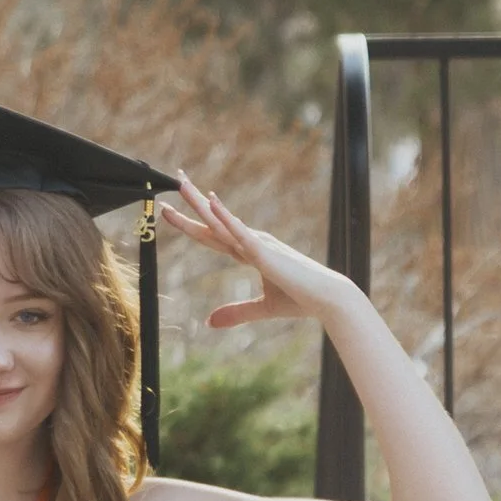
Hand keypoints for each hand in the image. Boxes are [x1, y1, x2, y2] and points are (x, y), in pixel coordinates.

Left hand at [159, 172, 361, 328]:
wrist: (327, 300)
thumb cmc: (301, 299)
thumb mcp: (262, 309)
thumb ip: (236, 313)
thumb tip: (209, 322)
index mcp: (250, 251)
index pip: (214, 234)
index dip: (193, 221)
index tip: (173, 208)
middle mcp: (251, 242)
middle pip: (213, 221)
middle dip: (192, 201)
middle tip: (175, 179)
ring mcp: (258, 244)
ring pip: (221, 222)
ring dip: (201, 203)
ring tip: (182, 184)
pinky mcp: (265, 253)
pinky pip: (240, 233)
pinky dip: (225, 218)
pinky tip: (211, 203)